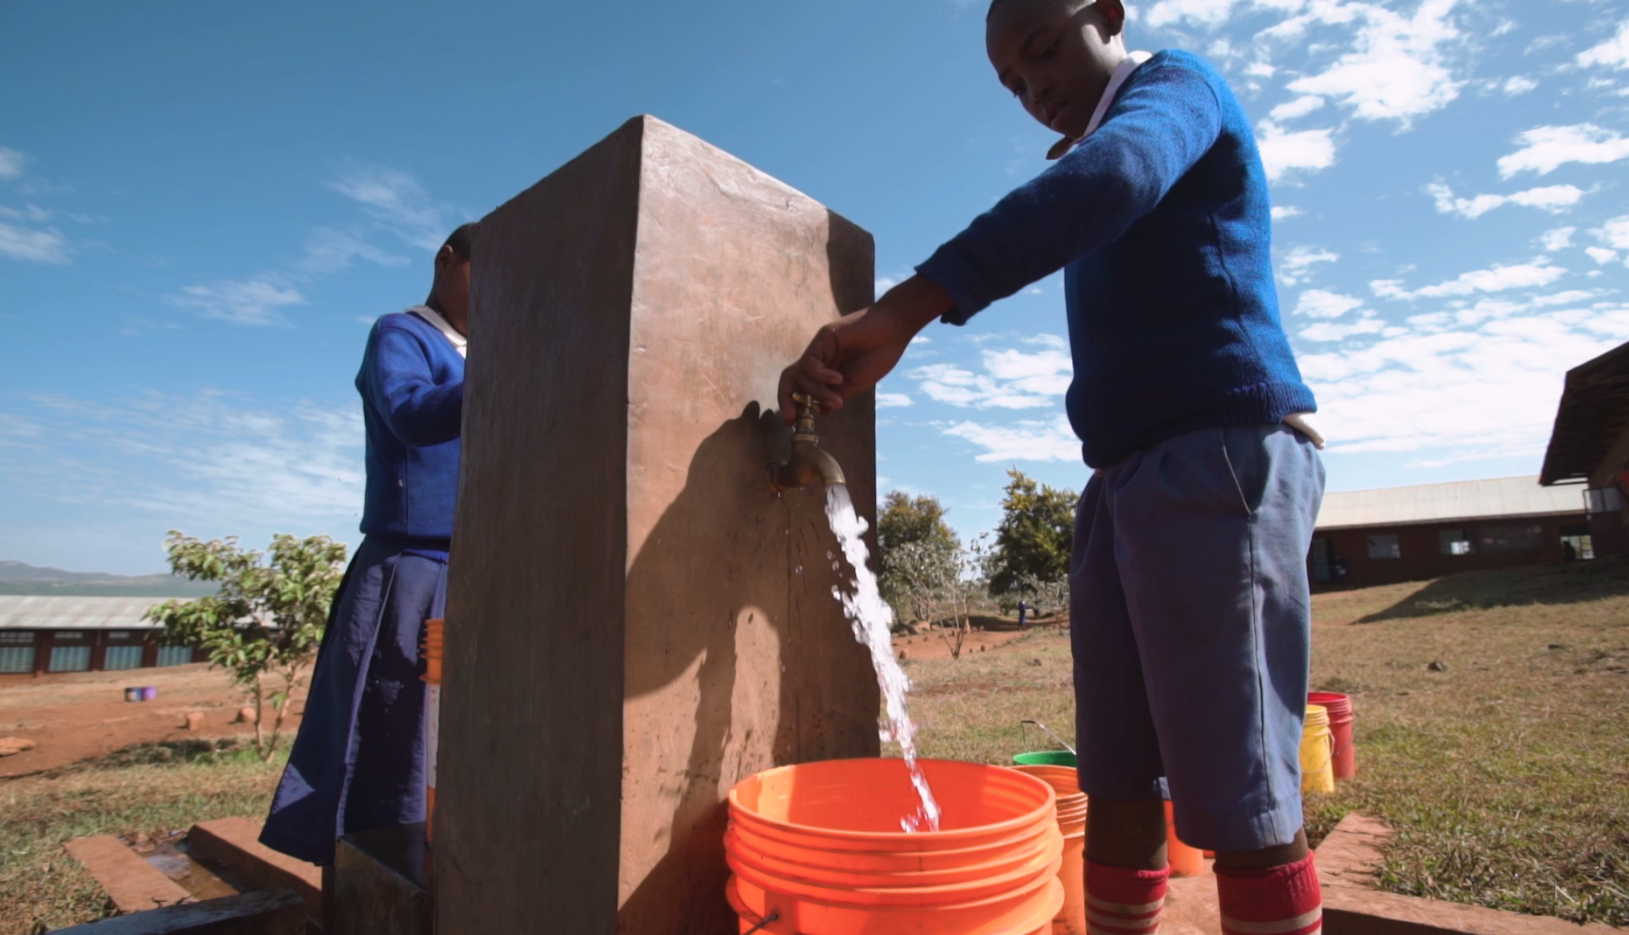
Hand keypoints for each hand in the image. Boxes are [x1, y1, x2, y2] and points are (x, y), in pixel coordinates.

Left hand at [777, 275, 951, 423]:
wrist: (893, 330)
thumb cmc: (879, 355)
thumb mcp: (855, 383)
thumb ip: (835, 395)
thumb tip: (820, 411)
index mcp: (826, 372)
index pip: (800, 388)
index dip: (793, 404)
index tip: (793, 423)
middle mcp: (819, 360)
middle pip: (790, 379)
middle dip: (786, 399)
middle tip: (791, 418)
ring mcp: (819, 348)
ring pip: (801, 375)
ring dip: (817, 392)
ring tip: (837, 398)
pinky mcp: (823, 337)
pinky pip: (810, 362)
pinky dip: (820, 376)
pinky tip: (838, 379)